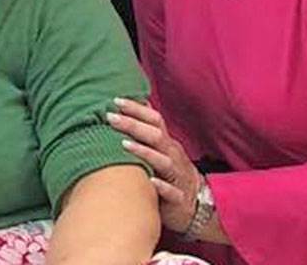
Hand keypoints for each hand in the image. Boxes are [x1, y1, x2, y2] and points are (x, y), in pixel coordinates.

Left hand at [107, 98, 200, 234]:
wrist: (196, 206)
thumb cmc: (169, 174)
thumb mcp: (159, 151)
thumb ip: (144, 132)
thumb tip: (122, 108)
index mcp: (166, 143)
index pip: (155, 120)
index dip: (137, 109)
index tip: (116, 100)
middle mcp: (173, 156)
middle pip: (156, 136)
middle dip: (133, 125)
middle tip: (110, 117)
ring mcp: (177, 177)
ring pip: (164, 162)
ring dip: (145, 152)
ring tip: (124, 144)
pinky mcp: (179, 200)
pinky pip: (173, 192)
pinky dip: (162, 187)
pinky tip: (150, 182)